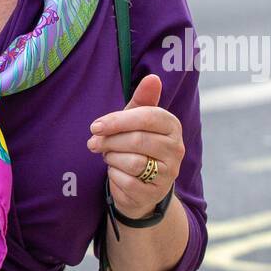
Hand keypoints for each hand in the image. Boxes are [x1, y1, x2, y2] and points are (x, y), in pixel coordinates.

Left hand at [86, 73, 183, 219]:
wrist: (141, 186)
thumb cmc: (137, 145)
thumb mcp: (136, 120)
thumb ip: (143, 99)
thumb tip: (153, 77)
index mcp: (172, 126)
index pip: (147, 117)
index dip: (117, 120)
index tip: (95, 126)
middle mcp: (176, 149)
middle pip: (137, 140)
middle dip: (110, 141)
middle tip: (94, 143)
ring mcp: (169, 173)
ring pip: (132, 162)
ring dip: (111, 158)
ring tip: (108, 156)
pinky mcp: (155, 193)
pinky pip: (127, 182)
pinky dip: (113, 176)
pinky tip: (115, 172)